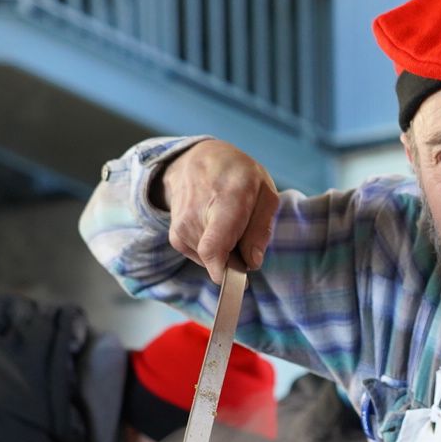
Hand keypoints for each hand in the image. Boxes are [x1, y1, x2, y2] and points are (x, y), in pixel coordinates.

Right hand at [156, 140, 278, 283]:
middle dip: (236, 259)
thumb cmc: (239, 175)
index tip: (242, 283)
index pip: (214, 248)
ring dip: (225, 253)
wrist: (198, 158)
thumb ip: (262, 230)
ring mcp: (181, 225)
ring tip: (228, 224)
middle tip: (244, 236)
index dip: (226, 273)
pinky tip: (214, 227)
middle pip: (216, 259)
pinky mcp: (175, 236)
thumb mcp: (265, 193)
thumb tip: (252, 263)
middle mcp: (196, 214)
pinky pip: (200, 257)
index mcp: (226, 200)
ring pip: (210, 260)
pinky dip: (212, 250)